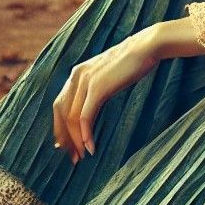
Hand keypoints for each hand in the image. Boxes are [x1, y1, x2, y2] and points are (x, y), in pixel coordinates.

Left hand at [52, 26, 164, 164]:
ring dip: (75, 140)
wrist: (145, 48)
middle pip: (61, 113)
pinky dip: (86, 134)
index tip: (65, 145)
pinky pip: (86, 116)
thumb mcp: (108, 75)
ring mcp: (85, 82)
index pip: (60, 105)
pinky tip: (91, 147)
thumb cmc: (131, 63)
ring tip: (81, 155)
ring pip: (72, 117)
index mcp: (76, 74)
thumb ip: (97, 87)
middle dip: (65, 137)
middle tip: (71, 156)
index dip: (60, 127)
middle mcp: (76, 77)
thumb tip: (94, 105)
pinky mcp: (97, 88)